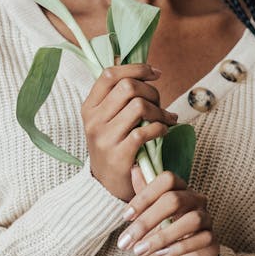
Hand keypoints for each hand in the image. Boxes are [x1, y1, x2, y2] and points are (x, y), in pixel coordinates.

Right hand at [81, 64, 178, 200]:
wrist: (106, 188)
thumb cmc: (114, 146)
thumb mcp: (107, 120)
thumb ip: (119, 98)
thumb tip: (146, 70)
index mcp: (89, 107)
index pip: (110, 74)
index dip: (136, 68)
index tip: (155, 73)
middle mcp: (93, 120)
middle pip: (128, 87)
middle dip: (151, 91)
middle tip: (159, 104)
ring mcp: (104, 138)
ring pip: (139, 106)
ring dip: (159, 111)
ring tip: (165, 119)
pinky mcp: (119, 155)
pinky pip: (146, 131)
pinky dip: (160, 127)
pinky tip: (163, 131)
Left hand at [117, 165, 220, 255]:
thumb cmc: (166, 231)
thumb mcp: (151, 214)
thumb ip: (144, 194)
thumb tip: (134, 168)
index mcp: (179, 188)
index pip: (166, 179)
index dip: (145, 195)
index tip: (126, 216)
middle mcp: (195, 198)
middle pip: (174, 200)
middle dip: (146, 221)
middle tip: (126, 241)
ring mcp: (206, 217)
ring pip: (190, 220)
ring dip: (161, 237)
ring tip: (140, 250)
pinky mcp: (211, 238)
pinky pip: (200, 239)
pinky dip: (179, 247)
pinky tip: (161, 254)